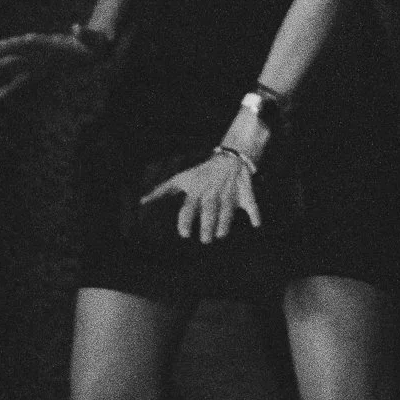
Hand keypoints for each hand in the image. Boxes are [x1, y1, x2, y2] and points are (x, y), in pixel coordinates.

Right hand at [0, 25, 102, 99]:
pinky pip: (24, 80)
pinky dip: (10, 87)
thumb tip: (76, 27)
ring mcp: (40, 61)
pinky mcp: (44, 72)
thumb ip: (84, 33)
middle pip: (14, 54)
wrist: (98, 47)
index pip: (24, 43)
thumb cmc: (94, 41)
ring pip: (14, 65)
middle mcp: (40, 51)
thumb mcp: (91, 38)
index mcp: (48, 42)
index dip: (9, 45)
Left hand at [142, 149, 260, 243]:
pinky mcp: (245, 193)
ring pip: (227, 209)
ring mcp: (229, 193)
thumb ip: (162, 191)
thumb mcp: (181, 178)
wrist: (229, 158)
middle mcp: (212, 193)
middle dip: (207, 225)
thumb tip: (141, 201)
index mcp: (197, 191)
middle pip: (209, 210)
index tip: (184, 234)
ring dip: (225, 223)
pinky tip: (257, 224)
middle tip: (205, 240)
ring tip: (221, 235)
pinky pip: (251, 203)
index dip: (186, 220)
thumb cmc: (201, 173)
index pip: (190, 207)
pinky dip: (256, 213)